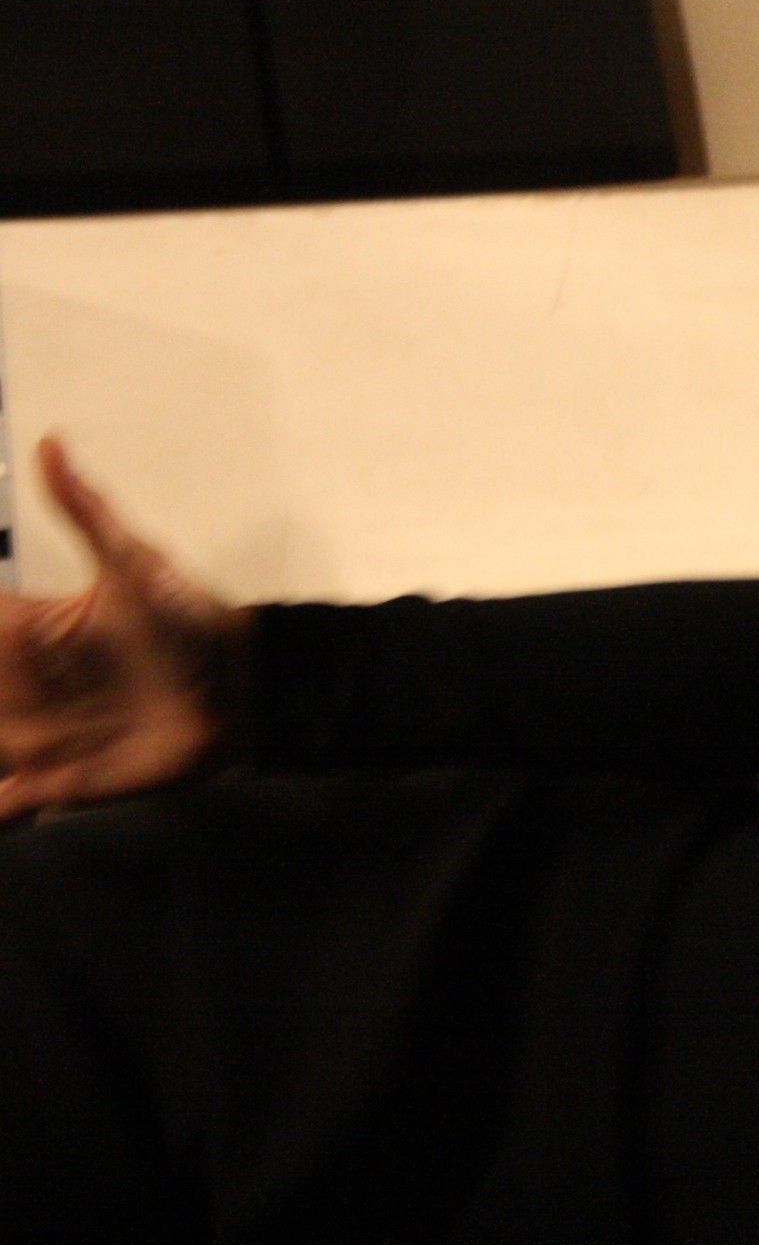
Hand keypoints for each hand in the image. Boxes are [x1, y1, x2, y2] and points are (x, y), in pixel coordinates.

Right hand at [0, 438, 249, 818]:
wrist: (248, 686)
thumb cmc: (190, 619)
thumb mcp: (136, 565)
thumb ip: (86, 510)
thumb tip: (50, 440)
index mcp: (30, 630)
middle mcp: (24, 684)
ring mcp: (41, 734)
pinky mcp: (67, 779)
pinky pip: (17, 798)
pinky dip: (5, 804)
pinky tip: (5, 802)